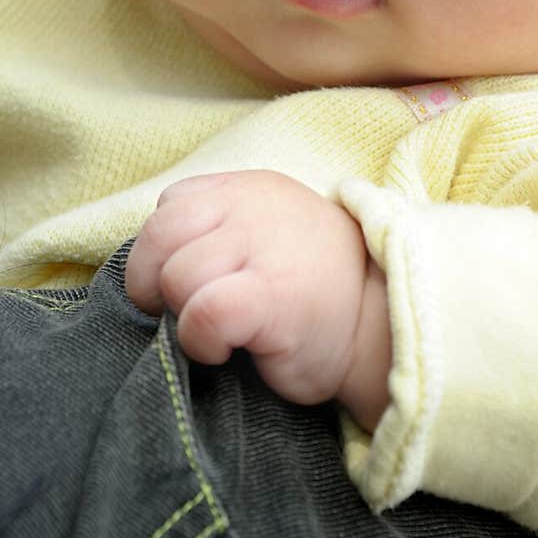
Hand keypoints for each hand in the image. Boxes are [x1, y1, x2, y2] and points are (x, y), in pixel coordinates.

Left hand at [127, 170, 390, 424]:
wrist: (383, 327)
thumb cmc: (314, 290)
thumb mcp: (265, 235)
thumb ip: (217, 229)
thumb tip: (154, 268)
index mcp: (247, 189)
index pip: (169, 206)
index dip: (163, 251)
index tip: (189, 282)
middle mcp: (252, 208)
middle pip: (159, 236)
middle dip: (154, 282)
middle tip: (184, 312)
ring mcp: (262, 249)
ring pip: (176, 275)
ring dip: (182, 314)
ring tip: (218, 330)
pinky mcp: (271, 296)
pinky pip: (203, 312)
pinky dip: (198, 338)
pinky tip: (225, 349)